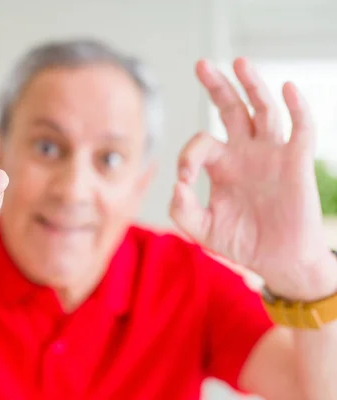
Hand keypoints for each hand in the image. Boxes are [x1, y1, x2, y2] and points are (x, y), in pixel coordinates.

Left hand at [169, 58, 336, 299]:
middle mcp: (245, 152)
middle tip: (201, 64)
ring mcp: (271, 154)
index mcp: (221, 164)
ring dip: (253, 85)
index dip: (188, 153)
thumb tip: (177, 184)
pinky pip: (301, 129)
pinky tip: (287, 88)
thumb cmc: (241, 242)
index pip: (201, 142)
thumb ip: (182, 210)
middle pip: (231, 109)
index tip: (186, 178)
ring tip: (238, 61)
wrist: (278, 262)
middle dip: (217, 86)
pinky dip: (297, 107)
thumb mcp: (202, 229)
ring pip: (263, 110)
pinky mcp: (297, 162)